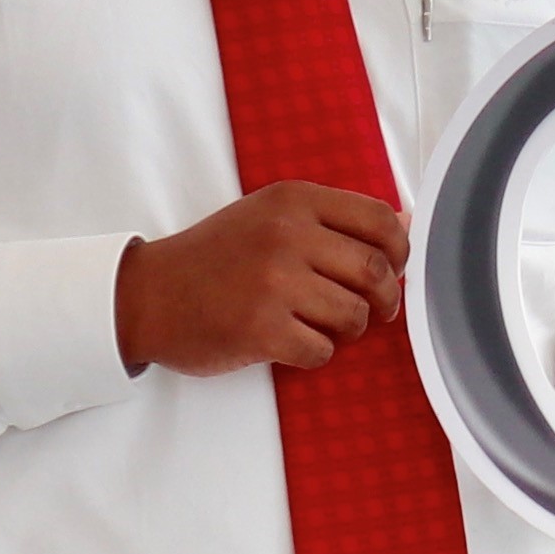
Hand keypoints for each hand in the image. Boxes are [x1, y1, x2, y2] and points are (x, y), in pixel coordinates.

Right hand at [119, 184, 408, 374]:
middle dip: (386, 299)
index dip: (401, 252)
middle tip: (375, 309)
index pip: (380, 220)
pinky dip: (315, 353)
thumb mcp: (270, 217)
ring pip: (354, 315)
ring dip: (347, 329)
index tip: (394, 269)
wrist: (149, 295)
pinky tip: (292, 341)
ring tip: (321, 324)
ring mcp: (274, 282)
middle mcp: (287, 235)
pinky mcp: (262, 328)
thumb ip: (334, 220)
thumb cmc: (215, 258)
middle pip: (375, 271)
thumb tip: (406, 223)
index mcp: (294, 200)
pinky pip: (323, 351)